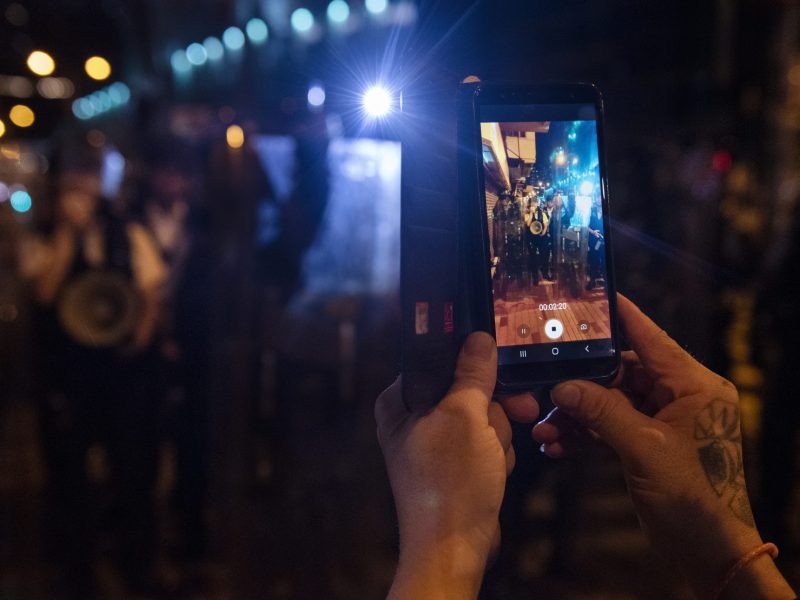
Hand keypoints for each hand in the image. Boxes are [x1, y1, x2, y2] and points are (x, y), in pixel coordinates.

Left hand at [376, 332, 537, 598]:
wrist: (455, 548)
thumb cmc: (449, 483)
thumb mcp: (463, 417)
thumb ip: (471, 375)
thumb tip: (477, 339)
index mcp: (401, 399)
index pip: (441, 360)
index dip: (474, 365)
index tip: (500, 370)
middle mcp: (414, 417)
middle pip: (469, 388)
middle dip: (493, 411)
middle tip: (512, 418)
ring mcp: (436, 442)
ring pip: (485, 416)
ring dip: (497, 436)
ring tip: (490, 459)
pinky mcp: (456, 462)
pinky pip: (486, 441)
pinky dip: (496, 454)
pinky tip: (492, 471)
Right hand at [523, 295, 794, 598]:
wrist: (708, 552)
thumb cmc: (693, 496)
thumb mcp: (645, 448)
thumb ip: (603, 412)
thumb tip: (564, 386)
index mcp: (694, 386)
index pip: (651, 339)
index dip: (621, 317)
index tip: (592, 297)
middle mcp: (680, 397)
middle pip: (622, 374)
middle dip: (582, 386)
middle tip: (546, 388)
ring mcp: (663, 422)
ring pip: (611, 404)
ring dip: (578, 416)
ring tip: (545, 428)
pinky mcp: (648, 445)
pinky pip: (611, 428)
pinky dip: (586, 436)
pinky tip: (557, 445)